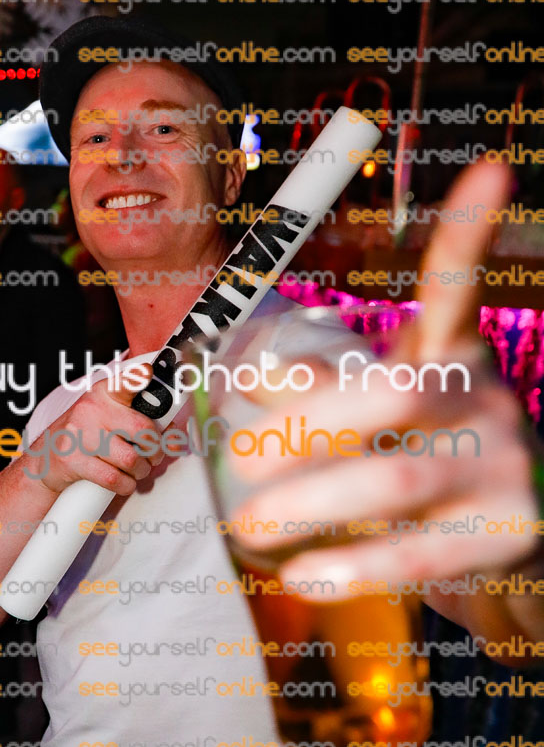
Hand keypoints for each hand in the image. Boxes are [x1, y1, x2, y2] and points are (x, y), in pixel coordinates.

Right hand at [24, 363, 165, 494]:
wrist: (45, 458)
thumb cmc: (85, 436)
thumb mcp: (108, 418)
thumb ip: (143, 422)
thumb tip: (176, 440)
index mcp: (103, 394)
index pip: (124, 381)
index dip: (138, 376)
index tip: (149, 371)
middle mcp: (91, 410)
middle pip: (142, 429)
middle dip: (156, 450)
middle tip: (153, 456)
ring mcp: (80, 434)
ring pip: (131, 459)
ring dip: (142, 471)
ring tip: (137, 470)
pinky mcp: (72, 460)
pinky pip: (113, 478)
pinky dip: (126, 485)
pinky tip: (125, 481)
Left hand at [232, 161, 543, 653]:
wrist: (510, 553)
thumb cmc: (431, 473)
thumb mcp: (386, 426)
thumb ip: (328, 397)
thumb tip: (257, 380)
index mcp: (456, 362)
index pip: (458, 293)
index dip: (473, 234)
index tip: (494, 170)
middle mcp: (488, 401)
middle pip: (397, 391)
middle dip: (307, 423)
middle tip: (236, 460)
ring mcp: (506, 466)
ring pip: (398, 475)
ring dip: (310, 502)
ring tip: (246, 528)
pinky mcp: (509, 535)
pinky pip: (418, 550)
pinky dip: (353, 564)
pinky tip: (303, 576)